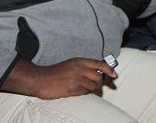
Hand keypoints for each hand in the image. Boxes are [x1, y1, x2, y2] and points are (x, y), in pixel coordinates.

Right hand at [2, 57, 116, 99]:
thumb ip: (83, 67)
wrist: (41, 79)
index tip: (114, 75)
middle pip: (99, 77)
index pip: (100, 64)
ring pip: (93, 86)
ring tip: (81, 88)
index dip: (109, 70)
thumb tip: (98, 73)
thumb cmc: (56, 73)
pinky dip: (83, 93)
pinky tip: (76, 91)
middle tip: (94, 85)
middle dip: (99, 83)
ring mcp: (76, 78)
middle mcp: (79, 68)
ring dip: (90, 89)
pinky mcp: (72, 88)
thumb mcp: (70, 64)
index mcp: (79, 61)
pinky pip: (85, 93)